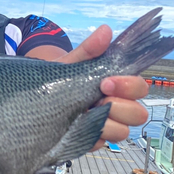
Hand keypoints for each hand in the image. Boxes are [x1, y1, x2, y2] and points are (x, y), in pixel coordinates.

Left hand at [55, 25, 148, 150]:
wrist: (35, 98)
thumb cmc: (57, 80)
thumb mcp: (69, 64)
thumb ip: (88, 50)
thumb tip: (105, 30)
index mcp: (115, 86)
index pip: (139, 87)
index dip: (128, 85)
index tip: (105, 82)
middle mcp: (115, 107)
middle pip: (138, 113)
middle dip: (120, 107)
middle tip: (97, 99)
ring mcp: (104, 126)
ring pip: (123, 132)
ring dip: (107, 124)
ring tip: (85, 116)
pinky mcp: (91, 140)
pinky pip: (100, 144)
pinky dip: (90, 137)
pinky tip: (76, 128)